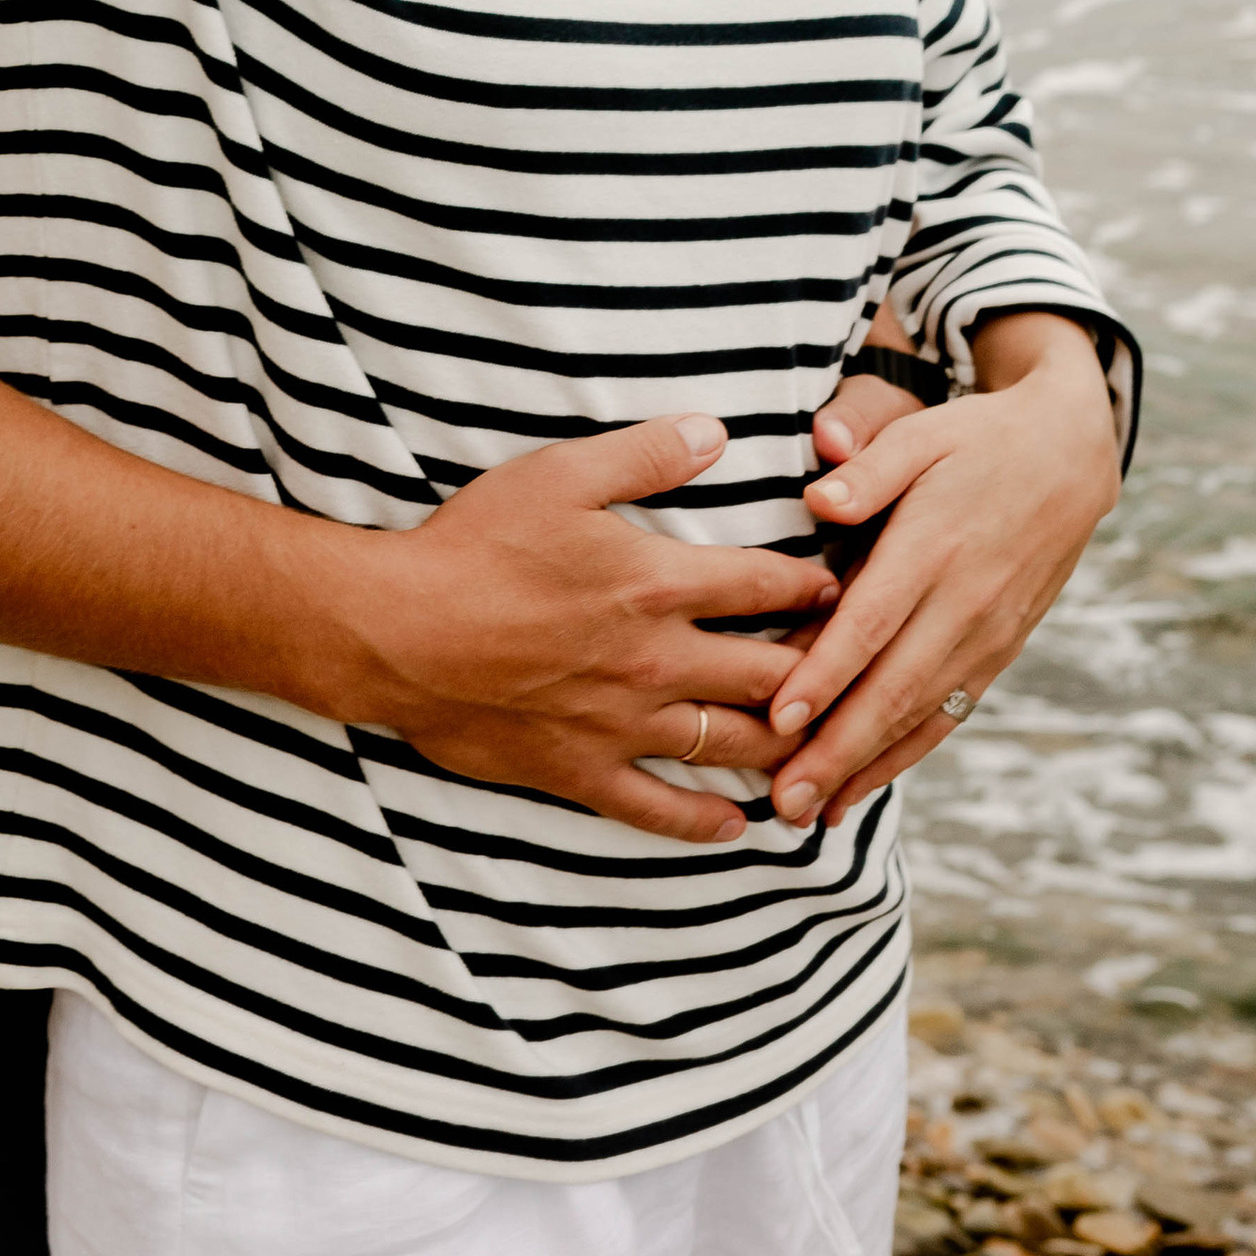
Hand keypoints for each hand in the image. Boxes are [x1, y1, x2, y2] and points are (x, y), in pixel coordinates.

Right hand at [337, 414, 841, 845]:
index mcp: (656, 583)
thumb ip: (646, 453)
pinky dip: (706, 822)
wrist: (399, 631)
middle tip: (855, 672)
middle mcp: (657, 660)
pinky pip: (661, 811)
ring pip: (730, 745)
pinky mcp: (584, 772)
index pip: (764, 586)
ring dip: (784, 746)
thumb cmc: (476, 544)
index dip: (814, 586)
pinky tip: (738, 823)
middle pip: (770, 674)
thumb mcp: (560, 473)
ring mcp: (623, 725)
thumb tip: (718, 431)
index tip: (845, 588)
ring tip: (819, 744)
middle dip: (823, 672)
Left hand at [762, 315, 1120, 826]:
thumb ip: (869, 467)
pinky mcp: (1000, 652)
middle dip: (837, 749)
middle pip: (893, 688)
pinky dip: (906, 754)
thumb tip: (819, 499)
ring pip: (921, 714)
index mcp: (934, 546)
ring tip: (812, 813)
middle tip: (783, 799)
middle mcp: (964, 603)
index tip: (779, 719)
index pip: (872, 623)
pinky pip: (949, 713)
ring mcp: (987, 636)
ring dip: (866, 767)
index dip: (826, 674)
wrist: (1069, 459)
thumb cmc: (974, 440)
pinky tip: (863, 786)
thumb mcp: (922, 433)